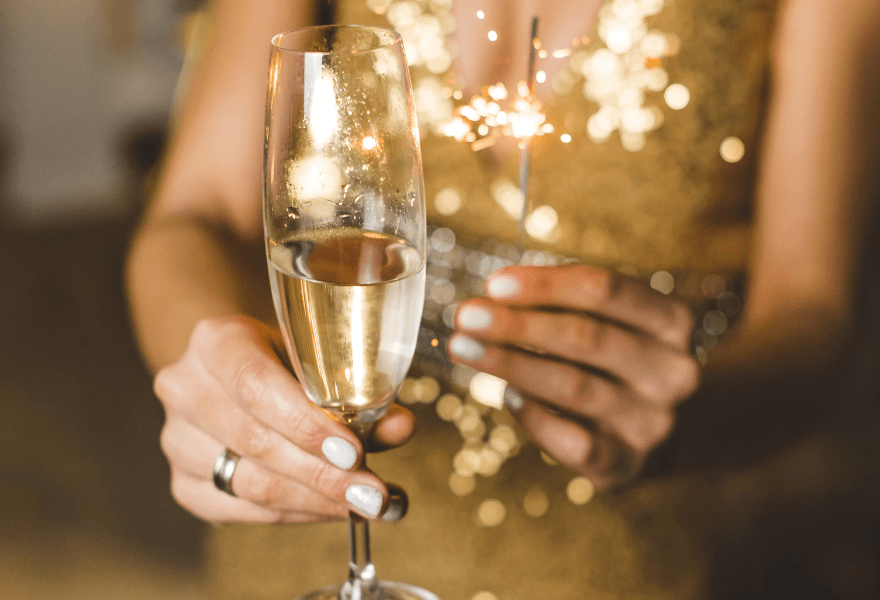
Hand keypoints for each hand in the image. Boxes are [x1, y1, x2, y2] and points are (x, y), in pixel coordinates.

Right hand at [154, 316, 413, 522]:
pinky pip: (240, 509)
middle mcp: (184, 387)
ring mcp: (176, 439)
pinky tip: (330, 509)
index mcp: (214, 340)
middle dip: (322, 473)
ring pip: (249, 482)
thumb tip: (401, 427)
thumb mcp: (319, 358)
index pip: (255, 384)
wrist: (232, 371)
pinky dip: (294, 513)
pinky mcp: (182, 482)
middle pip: (255, 441)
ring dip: (314, 499)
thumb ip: (359, 391)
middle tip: (373, 492)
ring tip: (363, 503)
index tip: (353, 452)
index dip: (305, 423)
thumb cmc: (284, 360)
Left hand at [448, 265, 699, 488]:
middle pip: (586, 337)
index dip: (545, 285)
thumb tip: (493, 297)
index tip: (493, 285)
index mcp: (670, 320)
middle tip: (466, 317)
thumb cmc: (611, 358)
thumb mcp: (604, 320)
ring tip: (465, 349)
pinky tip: (508, 397)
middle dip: (517, 325)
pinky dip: (534, 417)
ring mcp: (652, 421)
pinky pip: (572, 441)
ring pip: (573, 386)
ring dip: (511, 364)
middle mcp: (671, 371)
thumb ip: (560, 304)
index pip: (605, 290)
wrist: (647, 427)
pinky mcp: (626, 462)